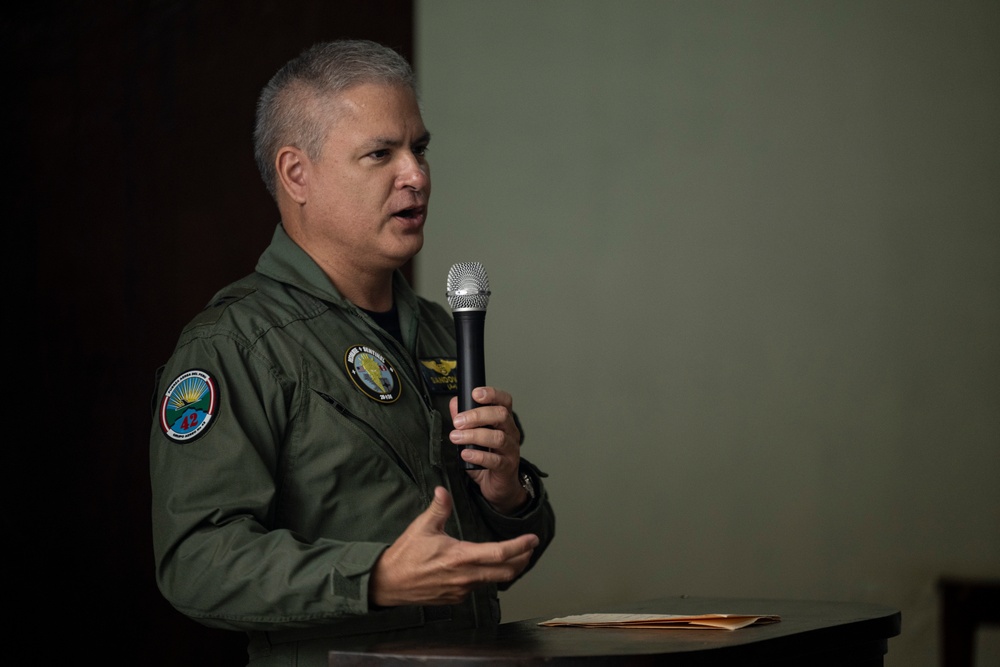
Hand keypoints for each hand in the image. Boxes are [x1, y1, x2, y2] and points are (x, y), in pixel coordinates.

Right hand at [369, 487, 538, 606]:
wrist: (388, 583)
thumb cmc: (405, 555)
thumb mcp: (422, 527)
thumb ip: (438, 508)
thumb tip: (444, 489)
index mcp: (461, 556)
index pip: (500, 553)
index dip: (520, 546)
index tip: (533, 539)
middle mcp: (465, 576)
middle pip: (506, 572)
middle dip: (522, 560)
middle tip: (529, 549)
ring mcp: (461, 590)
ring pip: (492, 581)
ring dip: (505, 569)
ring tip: (511, 557)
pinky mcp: (455, 599)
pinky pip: (477, 588)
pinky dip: (485, 577)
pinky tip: (483, 568)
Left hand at [449, 386, 527, 514]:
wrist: (499, 487)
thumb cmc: (487, 458)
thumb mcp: (473, 436)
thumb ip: (464, 419)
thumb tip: (454, 403)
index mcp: (504, 421)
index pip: (504, 401)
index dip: (492, 394)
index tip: (475, 394)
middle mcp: (511, 432)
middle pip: (501, 415)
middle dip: (477, 415)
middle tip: (458, 421)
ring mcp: (511, 450)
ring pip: (498, 437)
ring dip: (474, 435)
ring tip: (457, 437)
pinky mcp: (507, 467)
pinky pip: (495, 460)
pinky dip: (478, 456)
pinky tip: (465, 454)